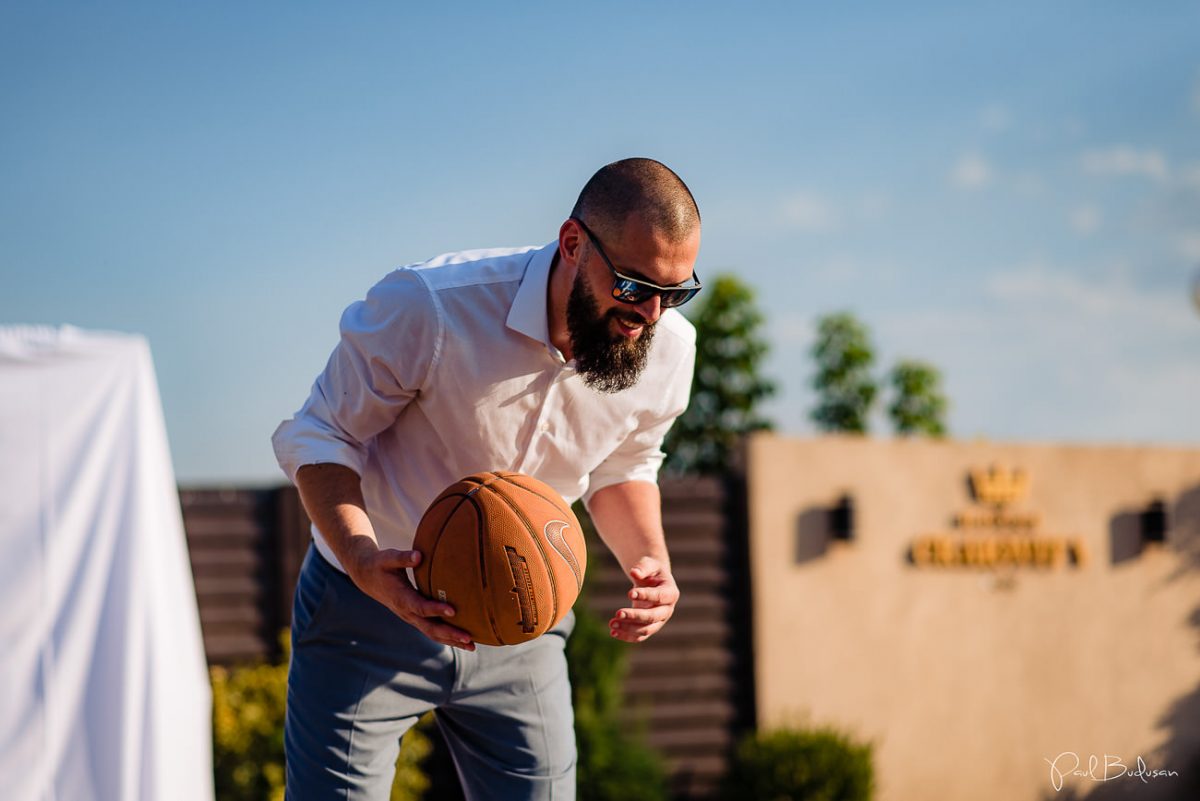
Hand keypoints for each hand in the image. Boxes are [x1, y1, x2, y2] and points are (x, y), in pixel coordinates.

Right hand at [345, 544, 475, 650]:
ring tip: (472, 646)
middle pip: (429, 627)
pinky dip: (447, 637)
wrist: (367, 578)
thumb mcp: (388, 558)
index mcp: (400, 597)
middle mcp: (406, 611)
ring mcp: (410, 617)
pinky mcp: (414, 618)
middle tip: (468, 637)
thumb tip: (418, 555)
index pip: (420, 606)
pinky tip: (463, 640)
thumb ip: (403, 557)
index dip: (436, 609)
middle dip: (449, 634)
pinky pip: (431, 631)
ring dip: (451, 640)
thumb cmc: (380, 564)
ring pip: (431, 633)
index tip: (453, 610)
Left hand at [609, 557, 678, 642]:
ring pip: (645, 630)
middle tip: (618, 612)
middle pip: (653, 617)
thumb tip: (634, 572)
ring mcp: (659, 621)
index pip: (659, 597)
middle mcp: (667, 610)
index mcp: (671, 593)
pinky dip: (626, 636)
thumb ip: (643, 567)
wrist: (653, 581)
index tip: (629, 593)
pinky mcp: (649, 628)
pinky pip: (639, 637)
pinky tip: (613, 632)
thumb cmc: (651, 572)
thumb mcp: (649, 564)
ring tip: (611, 623)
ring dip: (628, 628)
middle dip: (635, 616)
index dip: (645, 596)